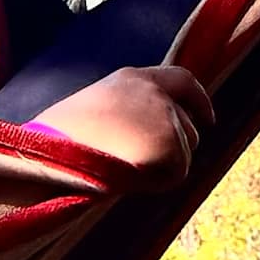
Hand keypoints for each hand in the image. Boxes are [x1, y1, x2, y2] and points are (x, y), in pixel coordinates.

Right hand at [32, 64, 211, 182]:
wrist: (51, 153)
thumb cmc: (60, 138)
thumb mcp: (97, 108)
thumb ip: (129, 111)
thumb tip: (151, 135)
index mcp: (133, 78)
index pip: (182, 79)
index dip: (199, 100)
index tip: (208, 118)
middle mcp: (155, 93)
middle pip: (189, 125)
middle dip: (177, 146)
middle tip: (148, 163)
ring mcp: (165, 118)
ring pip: (185, 151)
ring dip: (162, 164)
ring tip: (122, 165)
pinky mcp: (170, 146)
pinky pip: (176, 173)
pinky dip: (156, 181)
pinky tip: (127, 176)